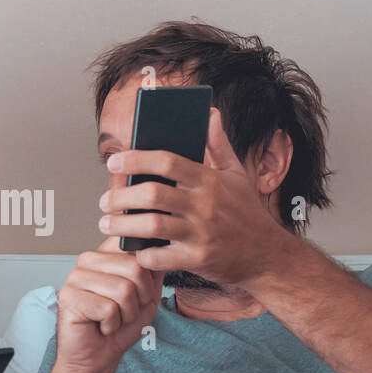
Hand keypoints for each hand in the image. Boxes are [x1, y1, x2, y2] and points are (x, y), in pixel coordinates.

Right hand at [53, 235, 165, 372]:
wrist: (98, 357)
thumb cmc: (119, 327)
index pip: (133, 243)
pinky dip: (112, 324)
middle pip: (135, 267)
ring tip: (112, 318)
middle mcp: (88, 260)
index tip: (140, 290)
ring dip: (126, 313)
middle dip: (140, 298)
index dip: (147, 271)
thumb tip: (163, 249)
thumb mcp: (147, 296)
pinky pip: (108, 308)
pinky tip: (101, 325)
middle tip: (125, 310)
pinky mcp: (69, 296)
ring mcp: (76, 277)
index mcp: (106, 254)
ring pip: (123, 289)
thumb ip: (154, 271)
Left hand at [99, 107, 288, 286]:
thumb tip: (211, 112)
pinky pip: (160, 257)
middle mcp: (204, 205)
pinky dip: (142, 254)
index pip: (167, 161)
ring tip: (107, 224)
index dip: (136, 159)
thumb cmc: (247, 213)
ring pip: (151, 226)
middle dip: (120, 197)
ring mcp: (201, 233)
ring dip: (122, 225)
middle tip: (104, 201)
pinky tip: (134, 249)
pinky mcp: (198, 260)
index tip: (114, 161)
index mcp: (209, 180)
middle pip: (152, 194)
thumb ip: (219, 144)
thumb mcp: (237, 174)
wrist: (267, 256)